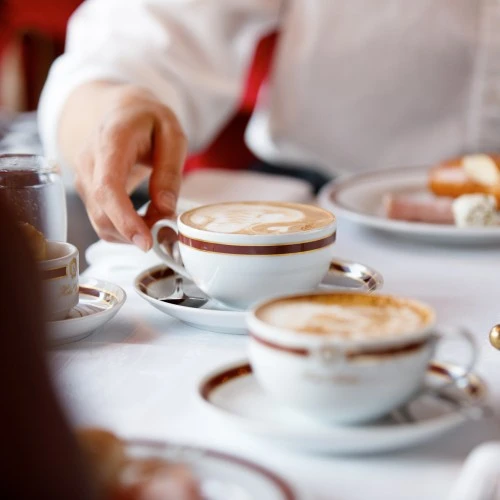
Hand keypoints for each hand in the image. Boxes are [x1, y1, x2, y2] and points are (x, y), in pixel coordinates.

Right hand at [74, 85, 186, 249]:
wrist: (120, 110)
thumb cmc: (148, 120)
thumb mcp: (172, 135)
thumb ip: (170, 171)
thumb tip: (165, 209)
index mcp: (111, 141)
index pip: (108, 187)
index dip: (124, 219)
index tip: (144, 240)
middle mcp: (89, 160)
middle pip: (101, 211)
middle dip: (134, 232)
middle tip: (165, 231)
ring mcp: (83, 176)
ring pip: (100, 221)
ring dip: (130, 232)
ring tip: (158, 220)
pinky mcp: (86, 190)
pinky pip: (101, 219)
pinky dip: (123, 229)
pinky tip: (143, 219)